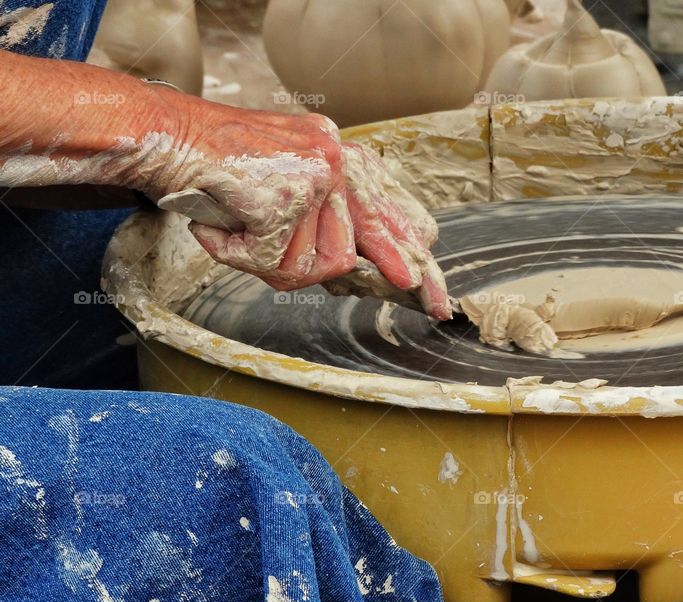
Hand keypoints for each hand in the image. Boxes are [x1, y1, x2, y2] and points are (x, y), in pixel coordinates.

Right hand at [134, 96, 450, 318]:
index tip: (418, 282)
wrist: (166, 137)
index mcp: (337, 157)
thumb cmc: (215, 169)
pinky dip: (239, 254)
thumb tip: (351, 264)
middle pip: (364, 245)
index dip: (404, 250)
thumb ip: (318, 215)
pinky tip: (222, 225)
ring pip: (316, 264)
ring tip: (239, 231)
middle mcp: (336, 160)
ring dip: (271, 263)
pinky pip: (276, 262)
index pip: (385, 210)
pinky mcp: (288, 196)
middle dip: (393, 274)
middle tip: (438, 306)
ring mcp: (315, 177)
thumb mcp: (281, 186)